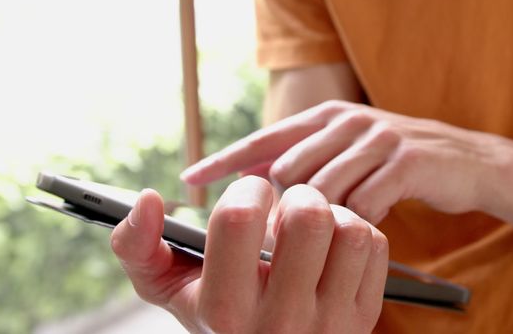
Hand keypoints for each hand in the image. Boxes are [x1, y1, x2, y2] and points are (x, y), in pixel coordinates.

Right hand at [110, 176, 387, 333]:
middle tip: (284, 211)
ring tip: (310, 229)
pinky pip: (374, 246)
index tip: (249, 199)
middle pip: (308, 216)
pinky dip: (356, 232)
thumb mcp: (169, 289)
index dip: (248, 191)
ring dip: (331, 214)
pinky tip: (332, 247)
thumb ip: (138, 245)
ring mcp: (328, 323)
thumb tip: (146, 200)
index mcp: (225, 308)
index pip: (240, 218)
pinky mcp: (364, 318)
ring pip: (349, 228)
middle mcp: (280, 320)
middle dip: (296, 196)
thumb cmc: (217, 317)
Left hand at [180, 101, 512, 223]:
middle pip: (290, 167)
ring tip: (296, 252)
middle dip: (268, 209)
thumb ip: (307, 162)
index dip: (225, 159)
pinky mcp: (408, 161)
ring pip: (325, 186)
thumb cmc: (398, 163)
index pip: (264, 138)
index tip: (189, 178)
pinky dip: (355, 222)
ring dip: (309, 223)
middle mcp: (347, 122)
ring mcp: (379, 139)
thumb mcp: (349, 153)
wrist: (470, 162)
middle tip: (253, 245)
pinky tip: (353, 235)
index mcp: (326, 119)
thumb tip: (252, 182)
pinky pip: (368, 200)